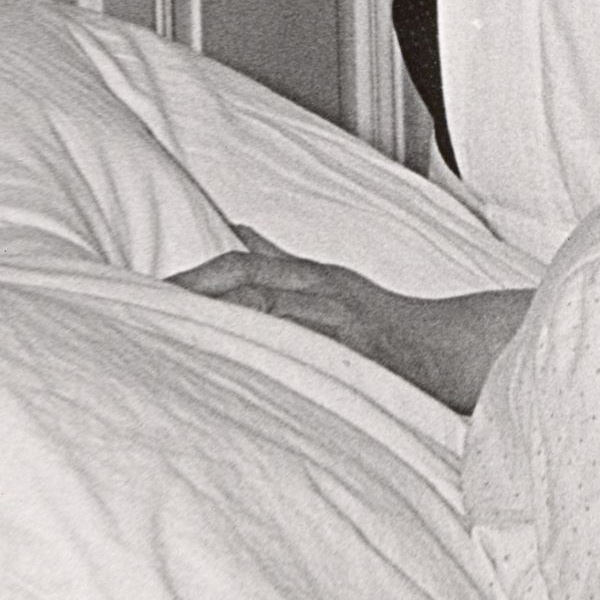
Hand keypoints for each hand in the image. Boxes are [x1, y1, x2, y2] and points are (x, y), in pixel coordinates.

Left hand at [174, 226, 530, 410]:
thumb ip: (280, 259)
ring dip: (224, 321)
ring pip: (273, 311)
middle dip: (195, 295)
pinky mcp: (360, 352)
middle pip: (247, 281)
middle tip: (144, 315)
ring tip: (175, 338)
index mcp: (311, 276)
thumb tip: (237, 231)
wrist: (455, 348)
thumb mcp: (332, 282)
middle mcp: (323, 290)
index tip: (147, 294)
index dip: (194, 277)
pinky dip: (275, 352)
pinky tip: (242, 368)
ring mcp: (341, 320)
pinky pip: (309, 350)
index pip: (241, 265)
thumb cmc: (387, 321)